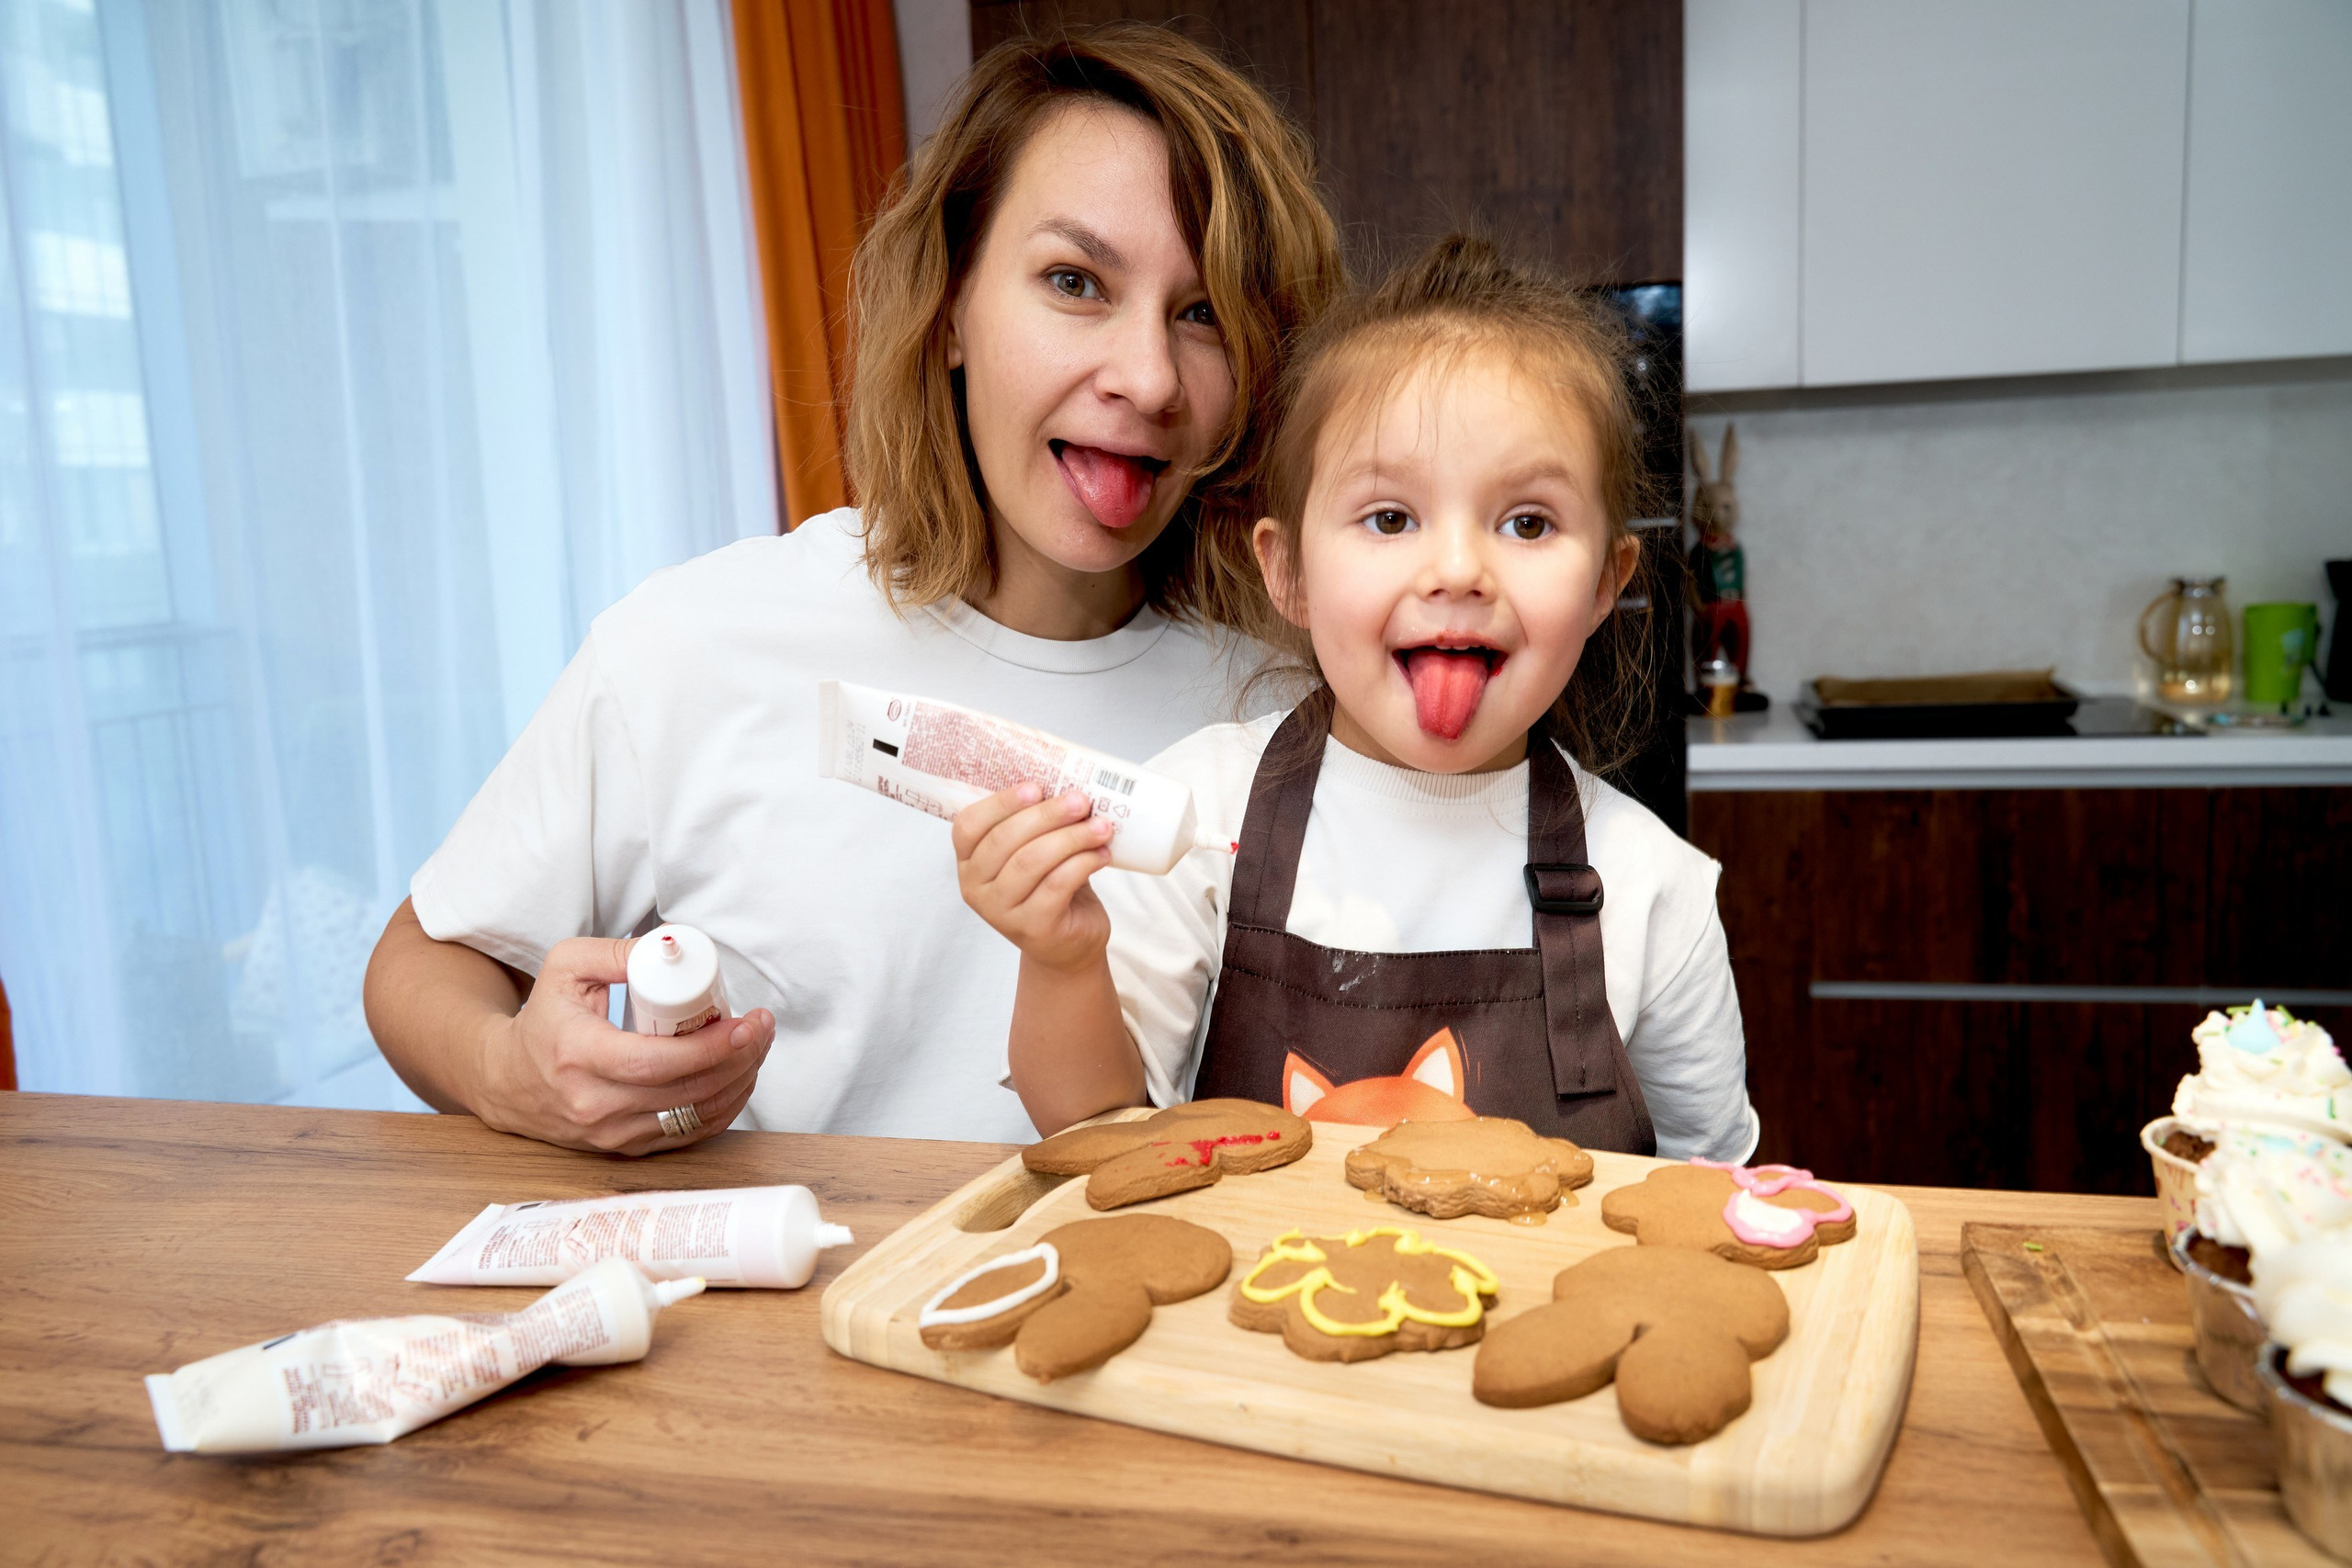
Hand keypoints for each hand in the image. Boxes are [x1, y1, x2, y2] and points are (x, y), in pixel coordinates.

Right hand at [474, 936, 774, 1154]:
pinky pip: (688, 1136)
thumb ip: (617, 951)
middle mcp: (594, 1104)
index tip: (745, 1023)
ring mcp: (611, 1134)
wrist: (508, 1081)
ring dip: (739, 1083)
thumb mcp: (565, 967)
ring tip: (758, 1047)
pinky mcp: (624, 1149)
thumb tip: (672, 947)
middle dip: (739, 1059)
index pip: (656, 1062)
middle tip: (762, 1028)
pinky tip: (740, 1078)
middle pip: (686, 1092)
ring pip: (694, 1118)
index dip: (711, 1047)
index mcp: (579, 1055)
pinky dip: (723, 1108)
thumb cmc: (544, 1019)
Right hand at [954, 784, 1113, 971]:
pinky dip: (1084, 863)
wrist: (1069, 944)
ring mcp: (1001, 912)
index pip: (969, 825)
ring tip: (1102, 825)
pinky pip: (1057, 884)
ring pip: (1032, 861)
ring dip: (1072, 837)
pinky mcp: (1033, 928)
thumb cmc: (1051, 886)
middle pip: (1005, 840)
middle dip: (1047, 815)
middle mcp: (976, 888)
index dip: (1001, 803)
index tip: (1037, 787)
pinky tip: (1102, 854)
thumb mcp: (1035, 851)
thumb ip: (1037, 823)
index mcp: (969, 861)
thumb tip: (1067, 781)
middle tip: (1080, 800)